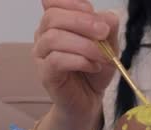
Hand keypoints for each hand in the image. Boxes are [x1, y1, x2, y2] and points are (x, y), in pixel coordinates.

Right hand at [34, 0, 118, 119]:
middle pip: (52, 17)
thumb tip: (106, 18)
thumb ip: (107, 27)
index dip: (72, 2)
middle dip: (82, 21)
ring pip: (53, 38)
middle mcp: (44, 35)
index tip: (92, 12)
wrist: (89, 99)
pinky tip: (93, 66)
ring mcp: (41, 55)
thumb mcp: (108, 44)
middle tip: (103, 32)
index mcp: (56, 23)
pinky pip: (56, 60)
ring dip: (84, 45)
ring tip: (102, 55)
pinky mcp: (45, 74)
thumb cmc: (94, 69)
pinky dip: (79, 61)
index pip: (52, 1)